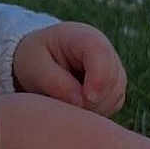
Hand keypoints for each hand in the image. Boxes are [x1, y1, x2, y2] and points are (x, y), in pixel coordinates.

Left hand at [12, 22, 126, 115]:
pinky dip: (95, 111)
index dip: (98, 78)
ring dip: (92, 108)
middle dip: (91, 100)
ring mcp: (113, 70)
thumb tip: (81, 102)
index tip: (87, 98)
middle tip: (61, 105)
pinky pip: (112, 106)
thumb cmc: (36, 58)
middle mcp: (105, 51)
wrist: (41, 58)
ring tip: (63, 103)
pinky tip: (73, 106)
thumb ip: (55, 82)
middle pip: (112, 80)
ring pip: (115, 96)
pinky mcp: (114, 88)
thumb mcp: (35, 66)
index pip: (101, 53)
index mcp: (83, 37)